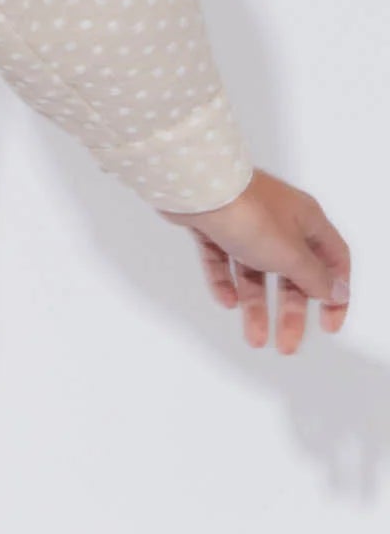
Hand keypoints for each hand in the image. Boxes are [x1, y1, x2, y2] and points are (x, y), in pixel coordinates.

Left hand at [160, 166, 348, 349]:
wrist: (197, 187)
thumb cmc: (250, 216)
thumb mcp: (291, 254)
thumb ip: (314, 277)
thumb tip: (337, 291)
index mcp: (307, 220)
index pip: (333, 259)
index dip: (335, 293)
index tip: (328, 324)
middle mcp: (280, 220)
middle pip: (293, 273)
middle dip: (290, 311)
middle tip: (285, 346)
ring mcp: (245, 221)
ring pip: (256, 270)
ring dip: (256, 305)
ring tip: (253, 339)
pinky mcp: (215, 224)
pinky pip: (224, 259)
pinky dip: (225, 281)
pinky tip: (226, 300)